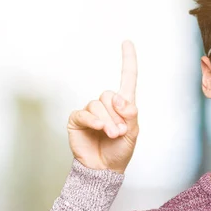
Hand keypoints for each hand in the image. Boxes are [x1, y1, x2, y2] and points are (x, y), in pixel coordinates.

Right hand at [67, 41, 138, 173]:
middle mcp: (106, 104)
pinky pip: (84, 113)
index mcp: (123, 105)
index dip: (128, 60)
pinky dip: (94, 121)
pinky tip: (99, 129)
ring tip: (111, 135)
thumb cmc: (120, 150)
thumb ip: (130, 114)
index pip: (127, 78)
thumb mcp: (132, 133)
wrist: (104, 168)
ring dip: (108, 121)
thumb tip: (120, 98)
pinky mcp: (77, 119)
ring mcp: (91, 111)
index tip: (127, 42)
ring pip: (98, 104)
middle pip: (110, 95)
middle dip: (117, 115)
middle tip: (119, 132)